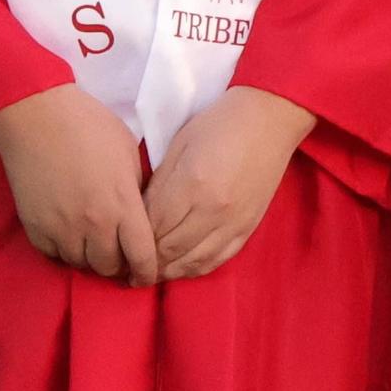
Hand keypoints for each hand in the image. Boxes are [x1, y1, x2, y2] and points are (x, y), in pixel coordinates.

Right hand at [0, 84, 157, 284]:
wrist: (38, 118)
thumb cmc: (90, 126)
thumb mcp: (128, 153)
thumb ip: (135, 189)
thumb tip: (138, 214)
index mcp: (122, 204)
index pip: (141, 256)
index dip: (147, 272)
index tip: (147, 276)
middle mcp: (93, 225)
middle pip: (109, 267)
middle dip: (118, 264)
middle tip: (118, 252)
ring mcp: (61, 230)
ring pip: (81, 265)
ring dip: (90, 257)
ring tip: (93, 241)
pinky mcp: (36, 230)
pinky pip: (55, 255)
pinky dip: (65, 250)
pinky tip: (69, 233)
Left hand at [144, 86, 316, 280]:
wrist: (268, 120)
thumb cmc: (219, 124)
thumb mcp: (179, 145)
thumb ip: (159, 184)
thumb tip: (141, 216)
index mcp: (192, 184)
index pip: (153, 226)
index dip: (134, 236)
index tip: (122, 239)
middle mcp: (213, 210)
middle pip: (169, 249)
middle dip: (146, 258)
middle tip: (128, 262)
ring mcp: (233, 223)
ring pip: (191, 262)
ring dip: (167, 270)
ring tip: (150, 270)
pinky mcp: (247, 228)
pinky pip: (217, 260)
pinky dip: (194, 269)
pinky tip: (180, 267)